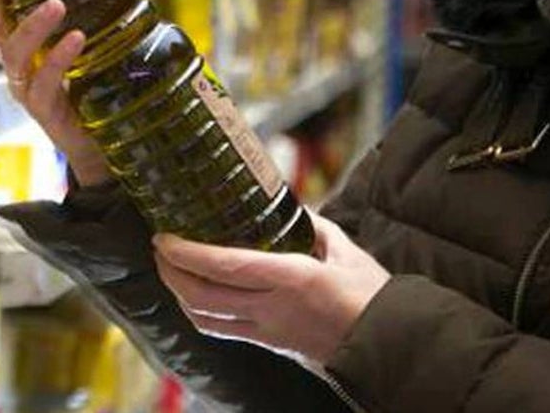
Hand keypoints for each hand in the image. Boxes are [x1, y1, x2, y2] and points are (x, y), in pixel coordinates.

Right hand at [0, 0, 109, 186]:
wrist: (98, 142)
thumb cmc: (85, 83)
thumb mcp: (81, 37)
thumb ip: (84, 4)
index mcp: (15, 37)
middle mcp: (11, 60)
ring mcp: (23, 85)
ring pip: (12, 54)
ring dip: (31, 26)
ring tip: (56, 4)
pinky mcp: (43, 109)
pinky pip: (44, 82)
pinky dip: (58, 59)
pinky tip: (75, 39)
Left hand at [153, 214, 388, 365]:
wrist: (389, 344)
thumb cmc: (371, 295)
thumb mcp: (345, 248)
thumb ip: (312, 225)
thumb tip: (285, 204)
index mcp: (291, 279)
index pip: (225, 266)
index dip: (187, 253)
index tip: (164, 237)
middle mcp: (272, 308)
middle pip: (202, 296)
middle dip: (171, 272)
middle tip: (159, 248)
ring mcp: (267, 331)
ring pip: (205, 318)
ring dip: (178, 293)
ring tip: (169, 269)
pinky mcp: (269, 344)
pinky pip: (222, 331)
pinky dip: (198, 312)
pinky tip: (195, 295)